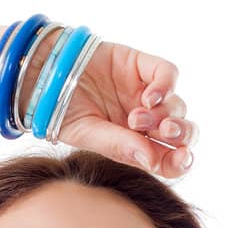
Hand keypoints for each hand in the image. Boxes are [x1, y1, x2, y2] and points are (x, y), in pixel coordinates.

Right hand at [53, 39, 197, 179]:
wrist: (45, 75)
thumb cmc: (63, 111)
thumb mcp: (88, 135)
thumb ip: (119, 147)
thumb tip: (152, 162)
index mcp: (136, 145)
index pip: (169, 158)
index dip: (181, 161)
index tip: (182, 159)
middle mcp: (146, 121)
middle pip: (182, 131)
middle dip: (181, 135)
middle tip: (165, 133)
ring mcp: (145, 92)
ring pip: (176, 105)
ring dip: (163, 114)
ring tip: (136, 118)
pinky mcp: (141, 65)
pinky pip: (167, 73)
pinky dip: (165, 86)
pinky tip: (149, 97)